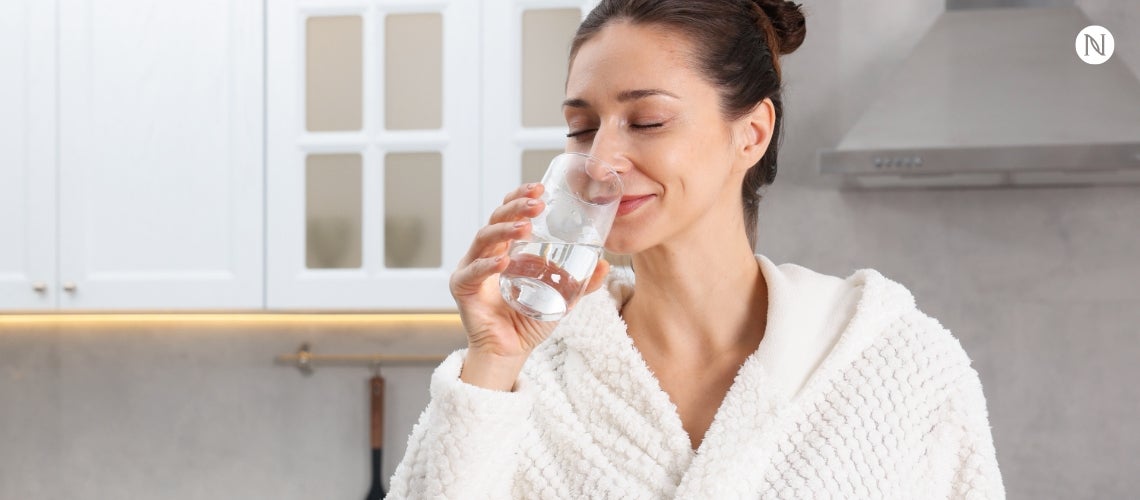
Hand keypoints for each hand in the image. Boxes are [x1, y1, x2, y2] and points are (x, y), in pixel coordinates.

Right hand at [450, 183, 610, 389]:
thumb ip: (581, 282)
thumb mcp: (562, 298)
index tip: (540, 188)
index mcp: (506, 247)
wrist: (510, 352)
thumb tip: (606, 264)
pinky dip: (487, 264)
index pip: (510, 214)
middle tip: (536, 203)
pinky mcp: (462, 287)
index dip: (521, 197)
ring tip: (526, 228)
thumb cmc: (529, 320)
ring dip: (505, 230)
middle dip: (516, 207)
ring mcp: (472, 268)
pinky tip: (504, 260)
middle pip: (496, 219)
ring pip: (483, 238)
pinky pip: (473, 271)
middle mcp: (486, 252)